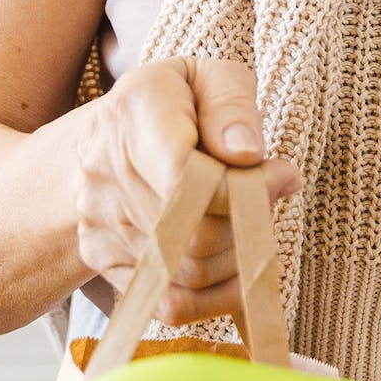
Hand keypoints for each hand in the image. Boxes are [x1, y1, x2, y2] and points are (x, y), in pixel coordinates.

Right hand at [72, 55, 299, 322]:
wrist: (112, 134)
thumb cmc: (178, 103)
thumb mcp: (210, 76)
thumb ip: (232, 104)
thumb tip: (247, 154)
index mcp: (135, 112)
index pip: (186, 176)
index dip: (242, 190)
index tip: (280, 177)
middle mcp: (105, 170)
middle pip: (195, 233)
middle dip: (249, 223)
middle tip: (267, 200)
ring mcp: (100, 221)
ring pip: (189, 273)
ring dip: (238, 258)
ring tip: (249, 225)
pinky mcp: (104, 260)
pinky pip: (171, 304)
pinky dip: (217, 296)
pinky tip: (233, 265)